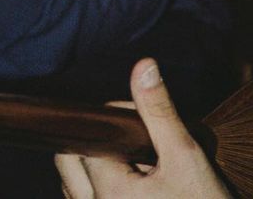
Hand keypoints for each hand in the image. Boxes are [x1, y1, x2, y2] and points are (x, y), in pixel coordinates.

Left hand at [56, 60, 228, 198]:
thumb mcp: (185, 156)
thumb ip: (159, 111)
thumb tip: (143, 66)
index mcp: (110, 193)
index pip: (89, 137)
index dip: (113, 122)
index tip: (142, 126)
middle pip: (67, 161)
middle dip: (95, 144)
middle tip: (135, 147)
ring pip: (73, 185)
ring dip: (95, 168)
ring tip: (137, 169)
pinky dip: (99, 188)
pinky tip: (133, 185)